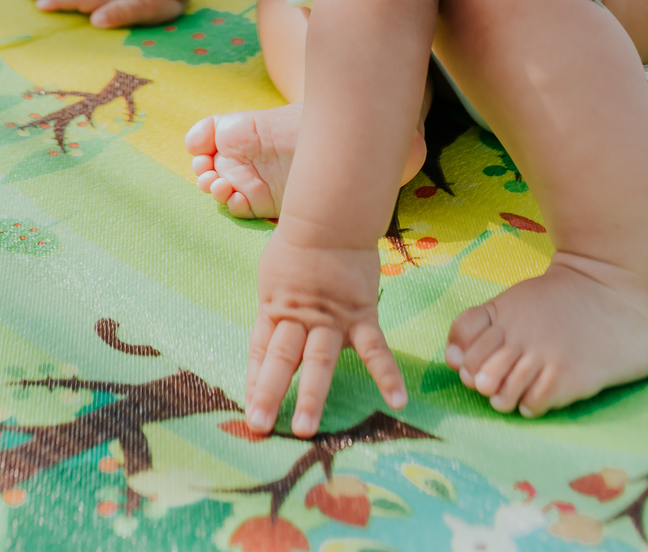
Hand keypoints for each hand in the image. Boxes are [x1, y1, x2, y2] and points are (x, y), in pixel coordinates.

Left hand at [246, 225, 406, 438]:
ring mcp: (331, 318)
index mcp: (275, 308)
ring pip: (319, 360)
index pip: (260, 351)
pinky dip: (387, 374)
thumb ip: (276, 308)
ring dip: (312, 395)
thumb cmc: (299, 244)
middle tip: (261, 425)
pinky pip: (375, 349)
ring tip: (305, 429)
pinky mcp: (361, 314)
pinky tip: (397, 400)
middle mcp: (300, 318)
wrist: (331, 218)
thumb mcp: (274, 275)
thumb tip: (272, 332)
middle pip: (282, 358)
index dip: (254, 381)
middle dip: (271, 393)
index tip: (249, 412)